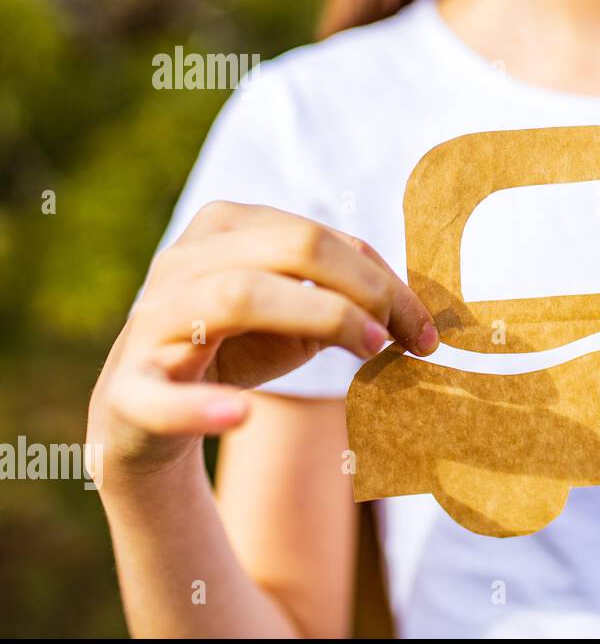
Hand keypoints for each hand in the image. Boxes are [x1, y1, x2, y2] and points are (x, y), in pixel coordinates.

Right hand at [88, 201, 436, 480]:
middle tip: (406, 339)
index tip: (427, 330)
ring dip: (320, 319)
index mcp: (226, 228)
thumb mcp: (298, 315)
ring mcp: (151, 320)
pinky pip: (162, 394)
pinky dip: (202, 406)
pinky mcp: (128, 390)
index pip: (321, 236)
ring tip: (371, 352)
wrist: (148, 415)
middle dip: (365, 290)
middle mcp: (184, 260)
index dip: (385, 279)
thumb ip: (347, 297)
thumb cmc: (237, 348)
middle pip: (292, 248)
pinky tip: (241, 415)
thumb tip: (421, 306)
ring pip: (240, 294)